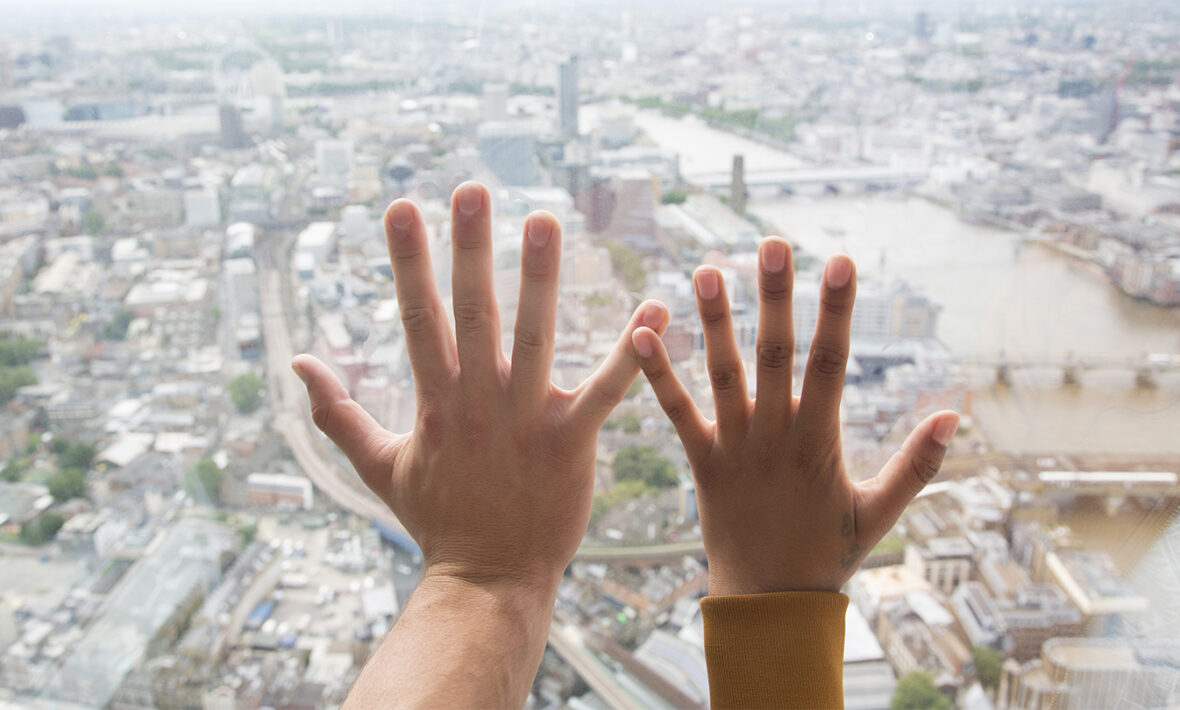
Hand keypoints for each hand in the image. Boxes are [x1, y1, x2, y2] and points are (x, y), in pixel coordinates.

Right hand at [293, 182, 667, 592]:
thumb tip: (297, 362)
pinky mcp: (571, 443)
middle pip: (471, 314)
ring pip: (535, 339)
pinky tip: (655, 307)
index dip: (408, 261)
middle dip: (469, 250)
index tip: (401, 206)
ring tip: (545, 221)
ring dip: (541, 280)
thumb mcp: (376, 466)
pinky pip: (606, 391)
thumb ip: (335, 413)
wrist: (488, 581)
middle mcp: (477, 402)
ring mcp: (526, 421)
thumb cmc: (436, 520)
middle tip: (473, 189)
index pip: (415, 318)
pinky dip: (631, 352)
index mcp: (435, 401)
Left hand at [631, 238, 957, 593]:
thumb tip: (956, 414)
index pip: (832, 362)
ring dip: (715, 322)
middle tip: (771, 243)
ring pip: (725, 374)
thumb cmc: (829, 556)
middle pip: (776, 354)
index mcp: (820, 442)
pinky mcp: (702, 463)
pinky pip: (678, 414)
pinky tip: (642, 333)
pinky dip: (660, 376)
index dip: (835, 311)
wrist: (770, 607)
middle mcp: (776, 436)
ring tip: (707, 269)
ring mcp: (735, 448)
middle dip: (776, 297)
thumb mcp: (881, 512)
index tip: (840, 261)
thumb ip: (918, 463)